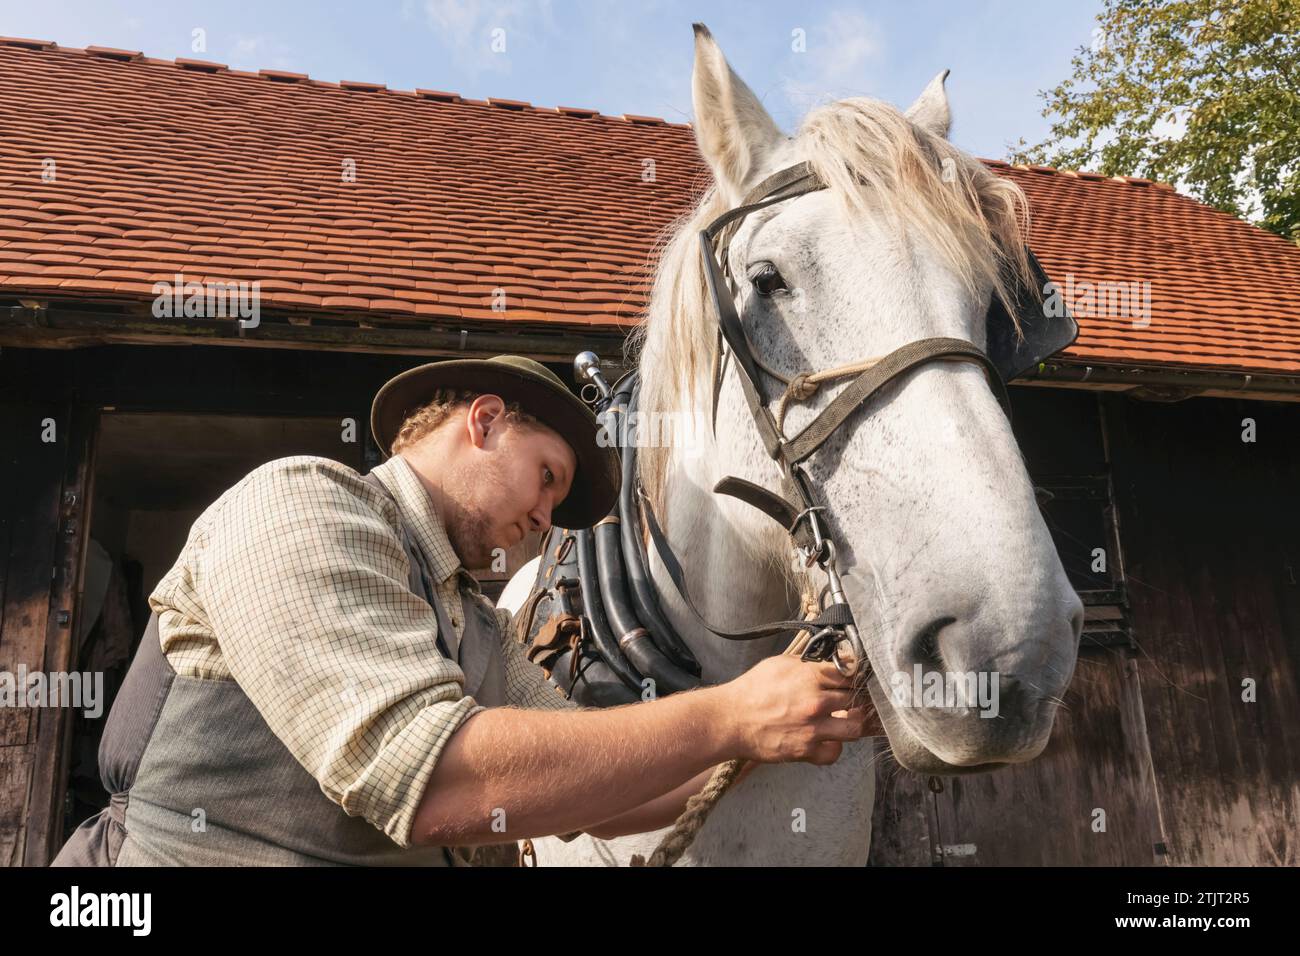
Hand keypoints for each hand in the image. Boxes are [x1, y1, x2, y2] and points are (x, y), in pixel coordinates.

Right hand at [722, 656, 879, 765]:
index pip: (850, 673)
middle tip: (852, 699)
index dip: (854, 676)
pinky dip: (834, 747)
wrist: (731, 720)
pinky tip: (828, 739)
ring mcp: (813, 728)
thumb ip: (807, 665)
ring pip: (855, 727)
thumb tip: (827, 664)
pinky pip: (835, 752)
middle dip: (855, 698)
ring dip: (853, 723)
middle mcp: (815, 702)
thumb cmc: (752, 690)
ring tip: (846, 719)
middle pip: (856, 699)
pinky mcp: (806, 750)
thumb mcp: (779, 664)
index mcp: (809, 676)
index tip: (853, 679)